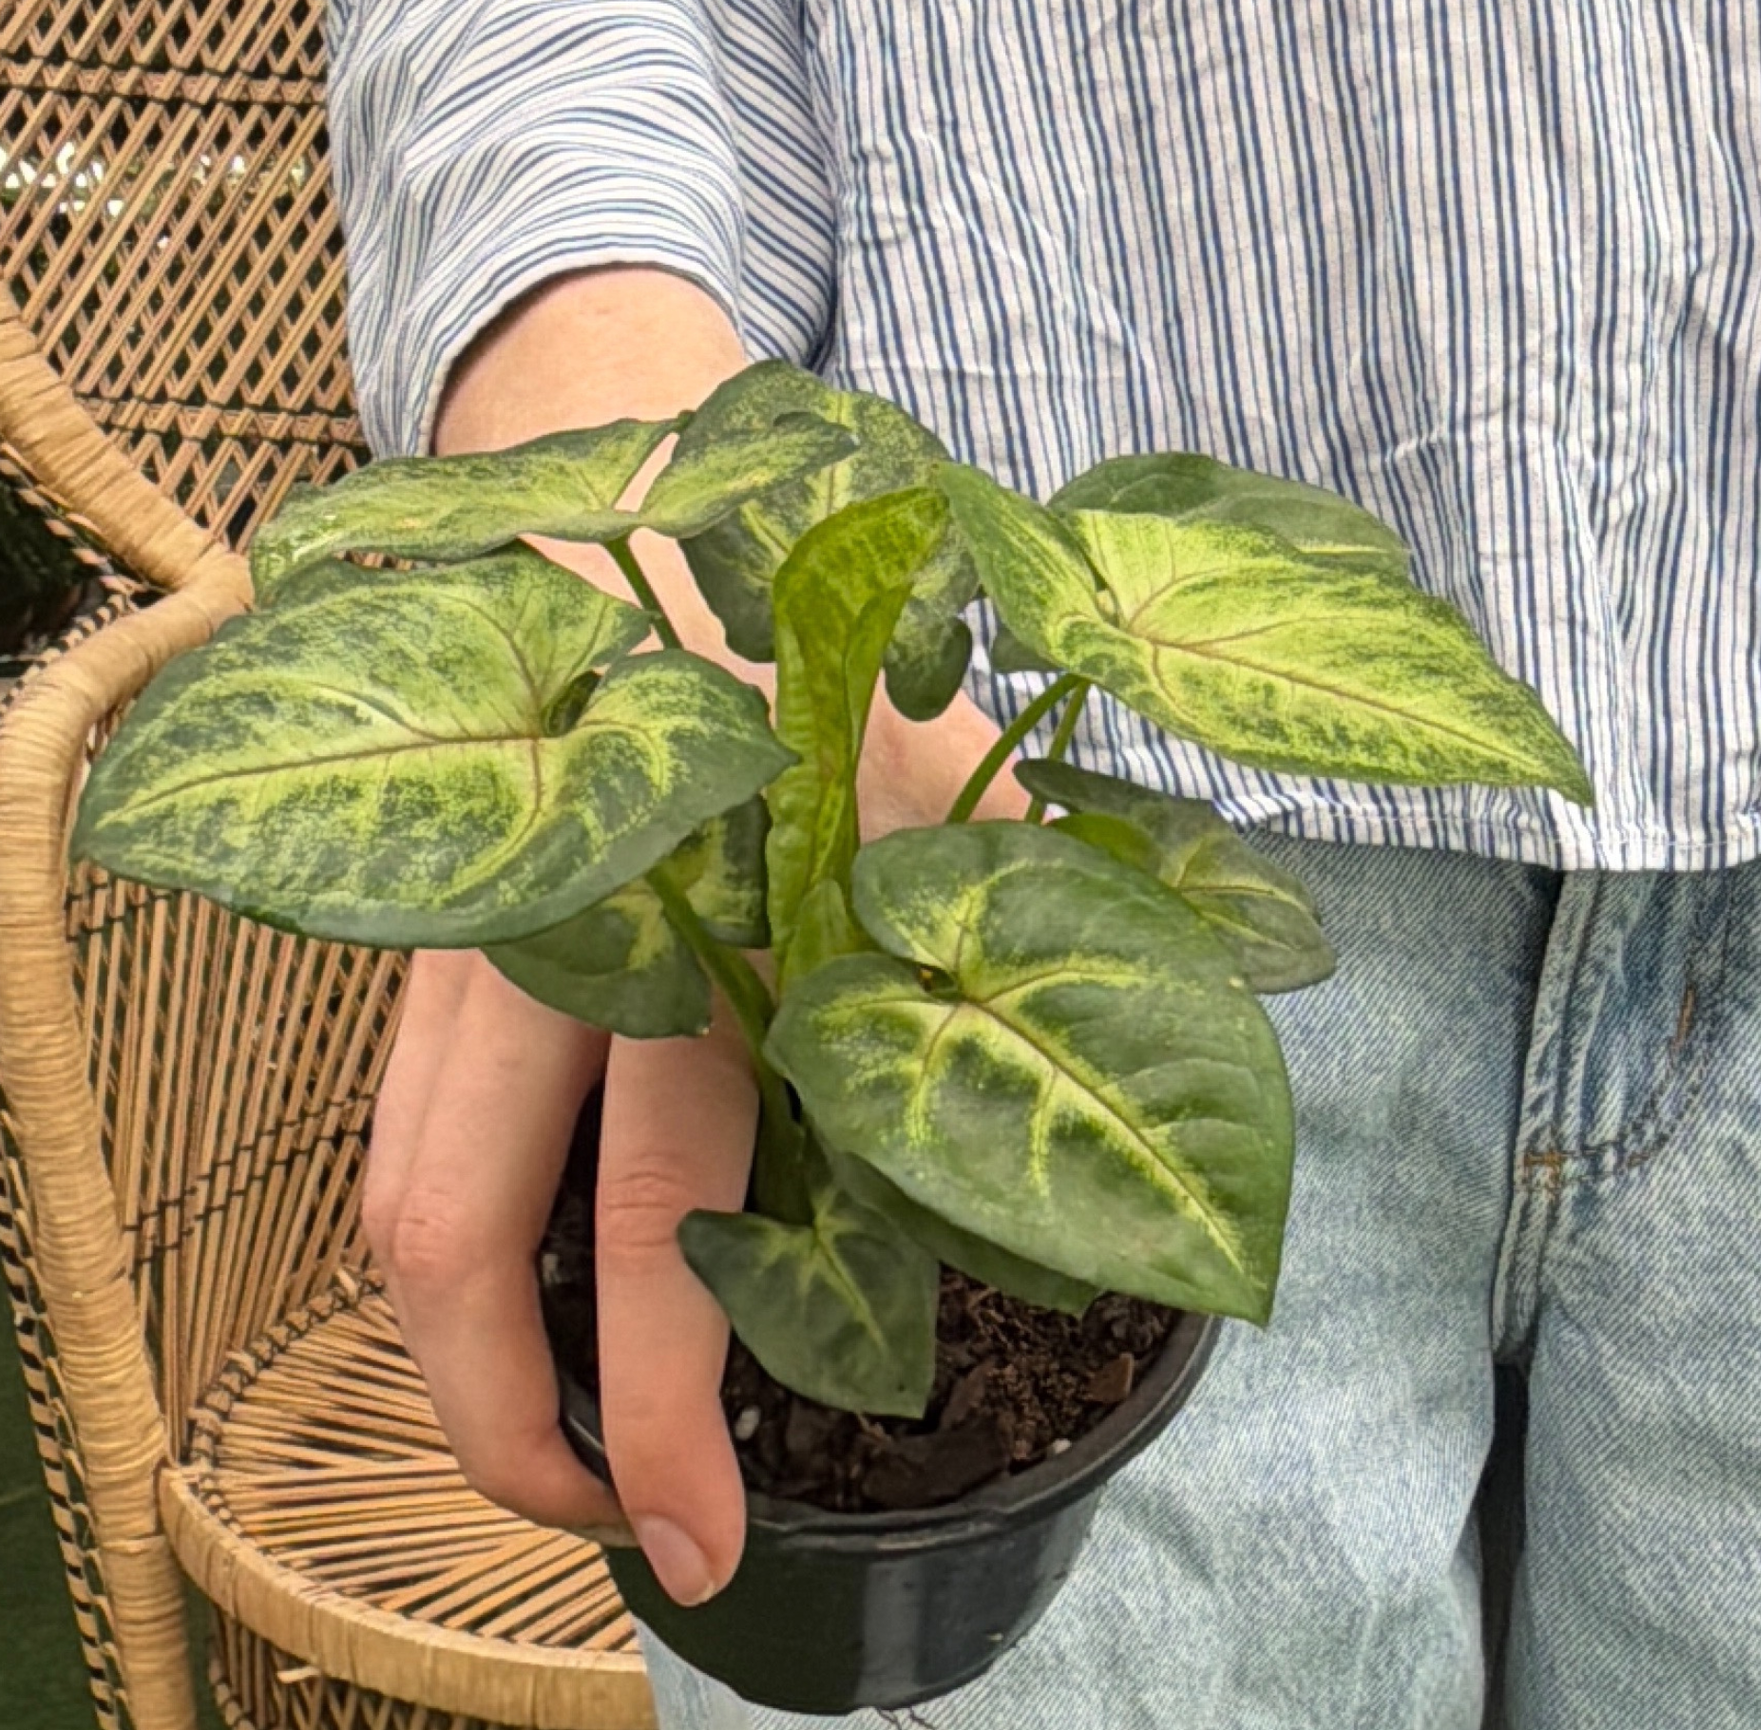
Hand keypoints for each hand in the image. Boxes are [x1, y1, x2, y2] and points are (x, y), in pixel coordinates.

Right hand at [361, 269, 1022, 1606]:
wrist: (612, 470)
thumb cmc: (802, 622)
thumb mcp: (940, 747)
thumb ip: (1002, 902)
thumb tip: (1124, 1059)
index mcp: (695, 917)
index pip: (655, 1211)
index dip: (673, 1401)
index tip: (697, 1530)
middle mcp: (548, 947)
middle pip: (453, 1243)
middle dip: (512, 1428)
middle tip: (613, 1530)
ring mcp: (461, 941)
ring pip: (395, 1198)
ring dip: (463, 1353)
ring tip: (563, 1438)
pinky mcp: (425, 938)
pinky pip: (401, 1126)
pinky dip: (455, 1242)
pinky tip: (530, 1291)